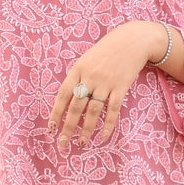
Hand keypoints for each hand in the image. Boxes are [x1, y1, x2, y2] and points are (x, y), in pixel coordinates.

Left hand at [50, 20, 163, 151]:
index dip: (56, 112)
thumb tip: (68, 99)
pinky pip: (113, 110)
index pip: (62, 95)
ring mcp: (106, 83)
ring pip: (93, 111)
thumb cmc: (107, 50)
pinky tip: (103, 137)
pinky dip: (108, 125)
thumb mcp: (86, 58)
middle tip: (63, 144)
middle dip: (68, 127)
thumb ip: (77, 77)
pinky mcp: (121, 87)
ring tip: (81, 144)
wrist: (132, 40)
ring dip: (86, 129)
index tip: (51, 128)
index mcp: (78, 69)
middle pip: (76, 106)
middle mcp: (90, 77)